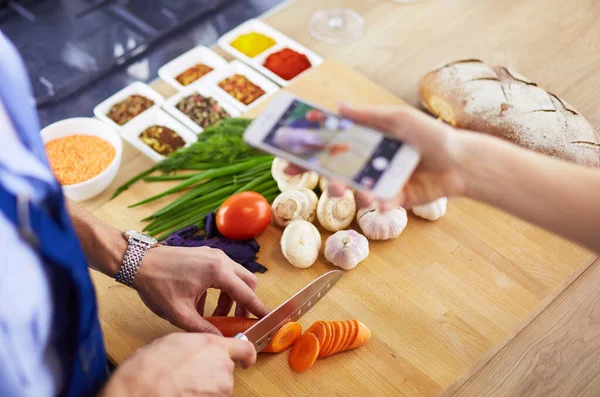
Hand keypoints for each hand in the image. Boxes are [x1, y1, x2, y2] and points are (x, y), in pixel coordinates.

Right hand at [102, 333, 254, 396]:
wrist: (139, 392)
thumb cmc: (150, 367)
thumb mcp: (175, 340)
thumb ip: (198, 342)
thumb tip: (202, 347)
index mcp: (214, 345)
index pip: (245, 348)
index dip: (247, 354)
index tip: (246, 359)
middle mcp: (222, 366)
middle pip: (227, 368)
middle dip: (213, 370)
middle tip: (190, 370)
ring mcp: (220, 389)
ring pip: (219, 386)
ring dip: (206, 385)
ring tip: (182, 382)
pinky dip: (200, 395)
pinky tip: (182, 391)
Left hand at [133, 245, 269, 333]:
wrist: (138, 262)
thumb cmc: (157, 285)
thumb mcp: (179, 313)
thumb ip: (203, 328)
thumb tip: (219, 339)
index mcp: (217, 271)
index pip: (246, 293)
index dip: (258, 308)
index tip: (268, 317)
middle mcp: (220, 259)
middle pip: (247, 281)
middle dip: (246, 302)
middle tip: (238, 320)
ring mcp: (212, 254)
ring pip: (235, 276)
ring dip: (232, 296)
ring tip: (216, 314)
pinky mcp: (205, 254)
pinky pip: (222, 272)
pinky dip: (221, 288)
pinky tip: (203, 302)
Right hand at [286, 104, 466, 208]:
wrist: (462, 163)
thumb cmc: (432, 135)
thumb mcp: (399, 119)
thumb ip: (369, 117)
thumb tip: (339, 107)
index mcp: (366, 141)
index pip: (329, 146)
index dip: (308, 151)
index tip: (288, 157)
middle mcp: (367, 162)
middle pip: (335, 172)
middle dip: (325, 179)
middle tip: (325, 181)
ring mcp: (378, 182)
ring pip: (354, 191)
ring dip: (354, 194)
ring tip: (366, 194)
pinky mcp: (392, 199)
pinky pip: (378, 204)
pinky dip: (380, 203)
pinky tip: (387, 200)